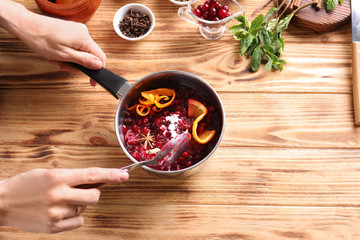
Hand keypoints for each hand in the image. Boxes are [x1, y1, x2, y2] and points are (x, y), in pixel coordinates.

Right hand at [0, 168, 127, 232]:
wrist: (1, 203)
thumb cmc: (25, 185)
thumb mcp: (48, 173)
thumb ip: (71, 177)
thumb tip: (93, 180)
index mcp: (58, 177)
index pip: (92, 174)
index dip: (111, 175)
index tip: (124, 175)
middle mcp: (59, 194)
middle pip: (94, 197)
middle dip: (92, 194)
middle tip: (81, 192)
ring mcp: (56, 212)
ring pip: (83, 209)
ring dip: (76, 206)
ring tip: (58, 203)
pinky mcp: (53, 227)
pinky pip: (77, 222)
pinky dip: (72, 218)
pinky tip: (58, 213)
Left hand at [17, 11, 105, 70]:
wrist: (27, 26)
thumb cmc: (42, 39)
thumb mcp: (64, 55)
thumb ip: (84, 60)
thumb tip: (98, 65)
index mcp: (84, 38)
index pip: (100, 57)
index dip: (97, 71)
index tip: (92, 82)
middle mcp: (83, 32)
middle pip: (90, 55)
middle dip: (78, 64)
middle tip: (64, 66)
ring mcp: (77, 30)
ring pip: (82, 51)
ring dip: (71, 59)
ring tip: (57, 59)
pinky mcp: (71, 30)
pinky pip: (76, 45)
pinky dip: (68, 52)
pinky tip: (57, 53)